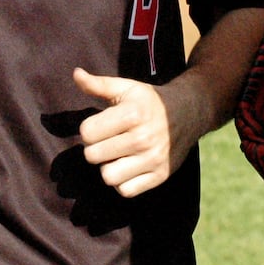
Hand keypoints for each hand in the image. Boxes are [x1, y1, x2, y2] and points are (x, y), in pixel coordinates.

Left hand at [74, 67, 177, 197]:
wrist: (188, 113)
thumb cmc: (149, 101)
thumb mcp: (126, 87)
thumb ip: (98, 84)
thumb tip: (76, 74)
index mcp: (132, 114)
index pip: (87, 133)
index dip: (88, 129)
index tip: (99, 125)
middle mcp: (143, 138)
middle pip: (93, 155)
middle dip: (95, 147)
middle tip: (107, 140)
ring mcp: (153, 159)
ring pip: (108, 176)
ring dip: (107, 166)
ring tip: (116, 155)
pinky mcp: (160, 176)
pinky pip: (126, 190)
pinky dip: (122, 182)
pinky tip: (127, 167)